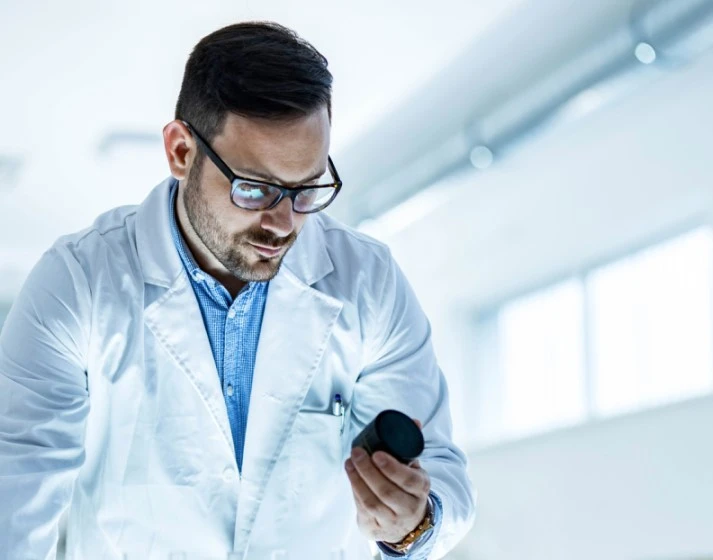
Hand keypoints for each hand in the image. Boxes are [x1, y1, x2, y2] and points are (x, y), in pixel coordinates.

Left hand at [344, 419, 430, 543]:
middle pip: (386, 491)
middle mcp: (409, 508)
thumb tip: (414, 421)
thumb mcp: (414, 469)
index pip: (408, 480)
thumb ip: (411, 445)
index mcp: (421, 489)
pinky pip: (362, 510)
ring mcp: (392, 521)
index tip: (376, 453)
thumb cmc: (407, 487)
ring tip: (349, 462)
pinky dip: (355, 490)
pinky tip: (350, 475)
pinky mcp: (375, 529)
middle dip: (368, 470)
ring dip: (357, 480)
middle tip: (356, 452)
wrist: (408, 522)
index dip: (391, 467)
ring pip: (372, 503)